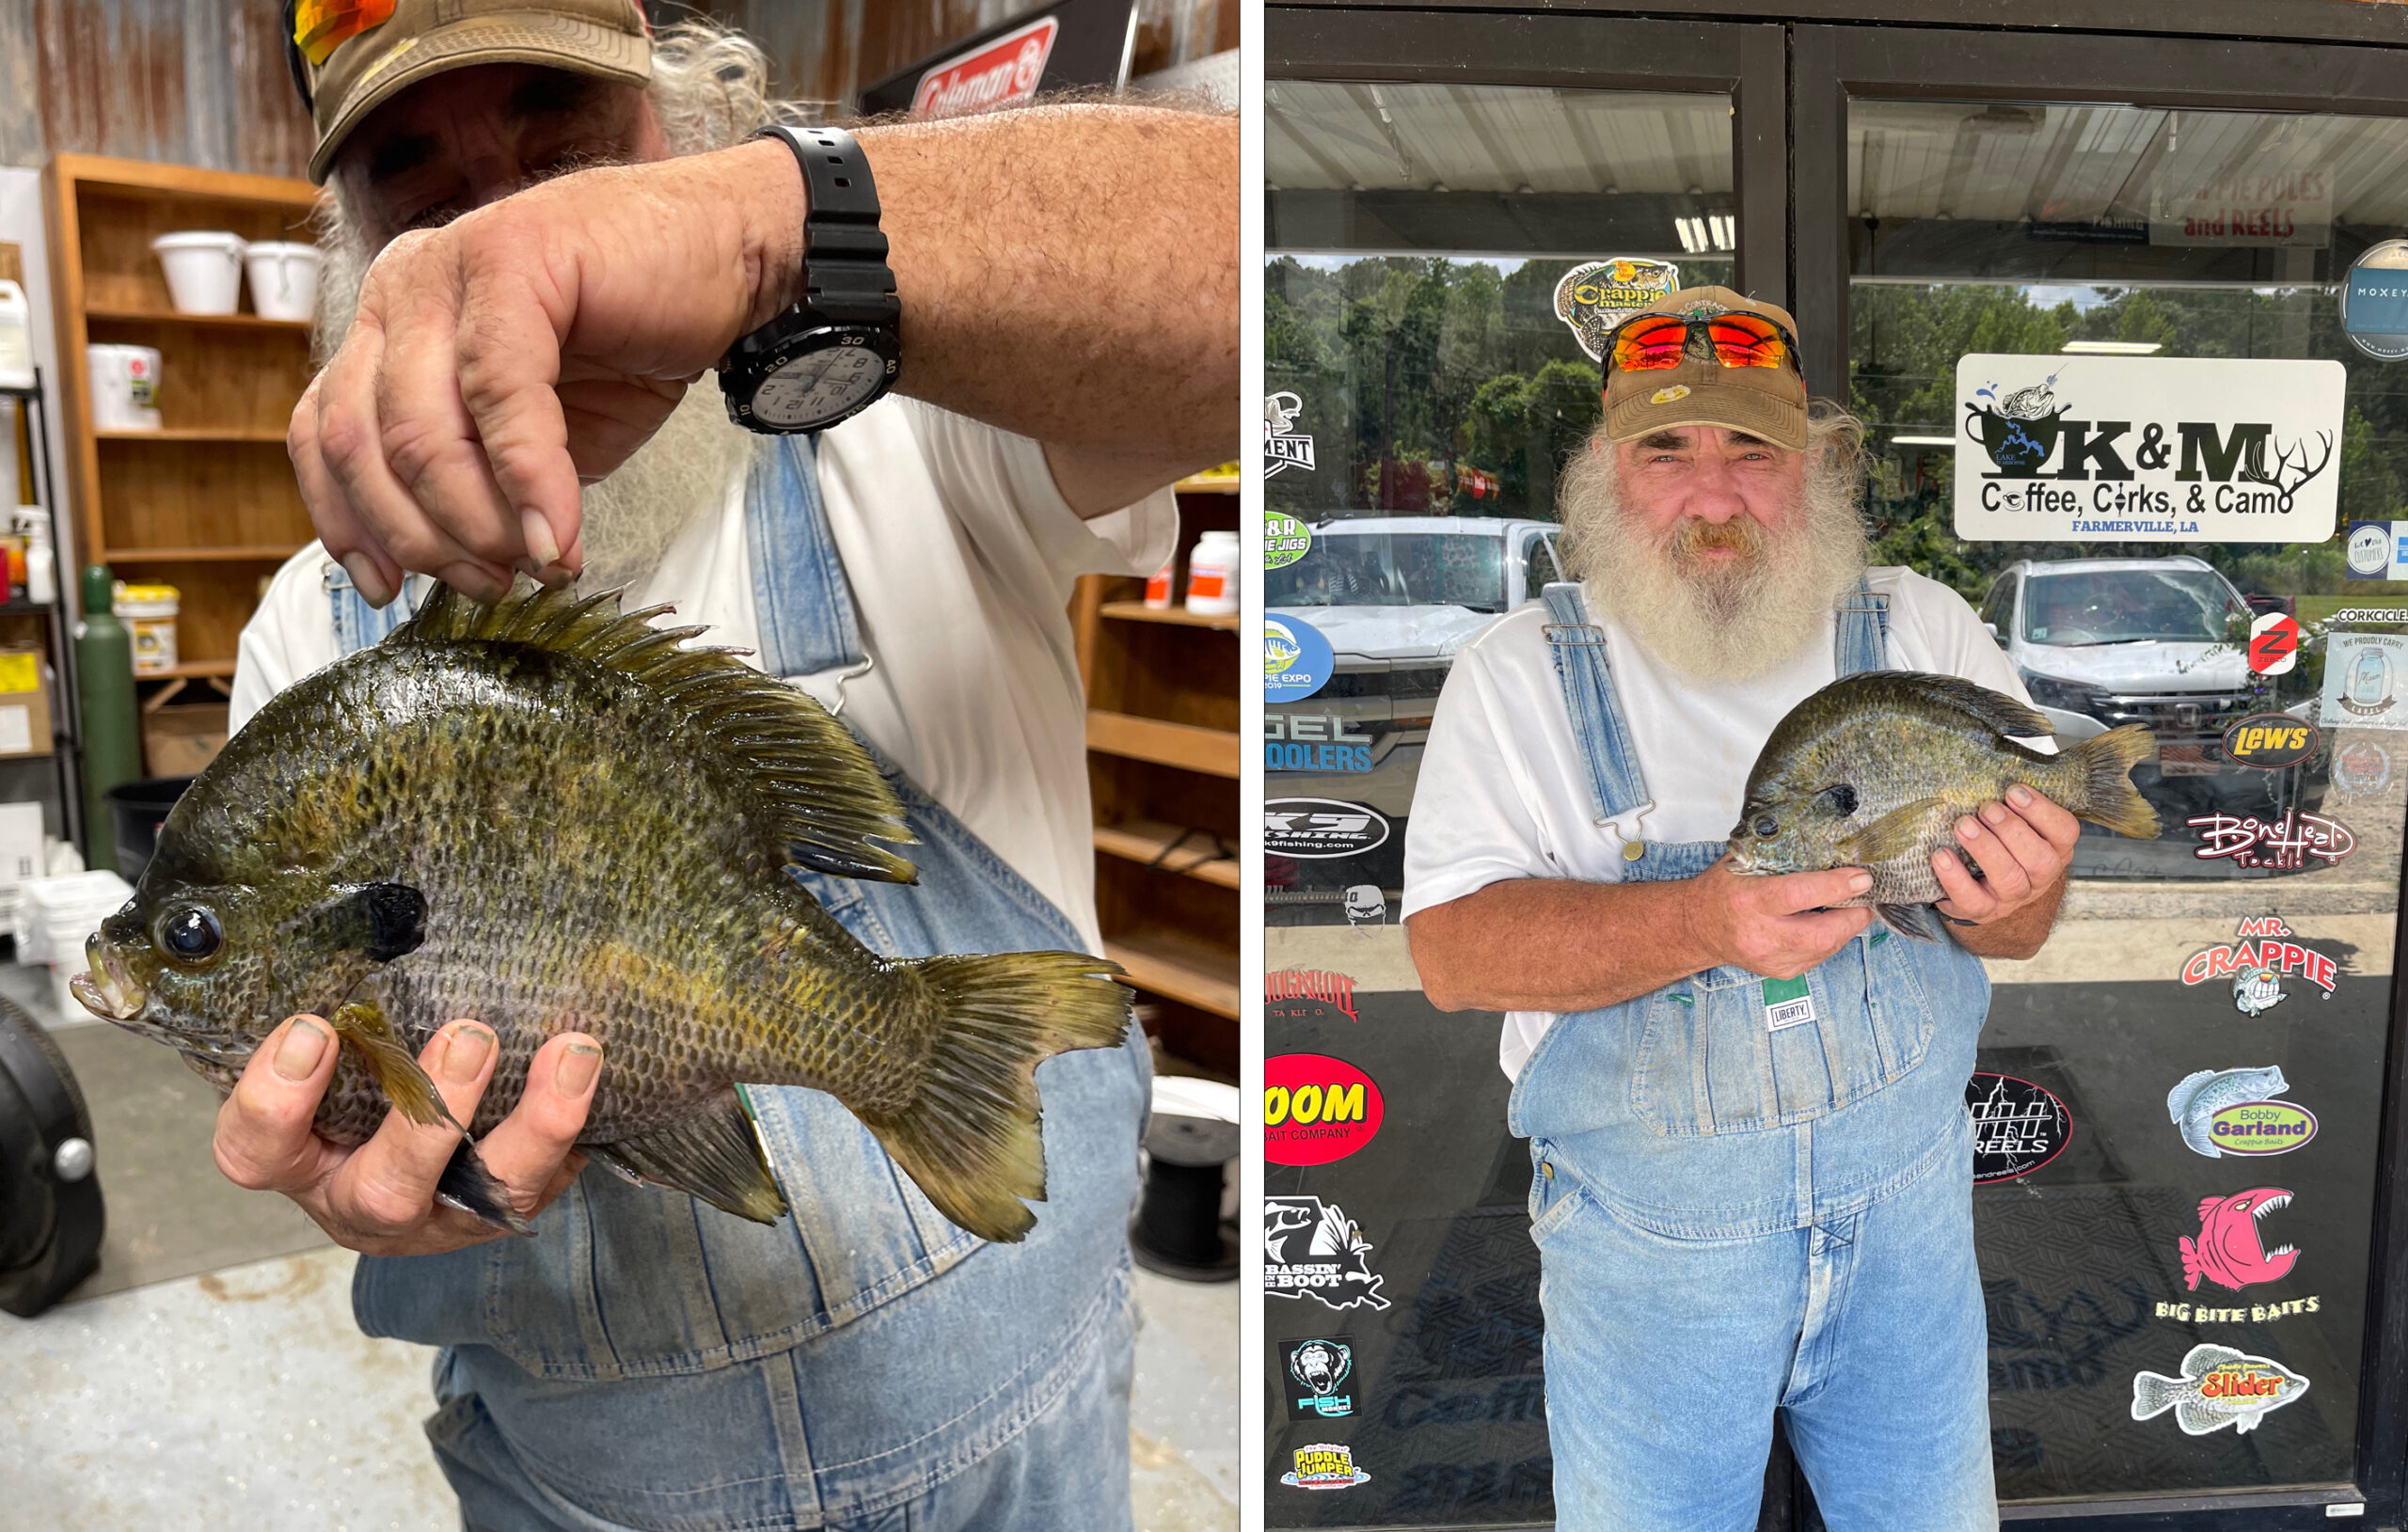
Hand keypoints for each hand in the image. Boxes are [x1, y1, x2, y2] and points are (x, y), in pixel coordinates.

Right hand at [213, 1013, 601, 1255]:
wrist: (415, 1172)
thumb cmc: (352, 1098)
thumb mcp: (326, 1066)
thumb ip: (338, 1025)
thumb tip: (372, 927)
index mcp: (300, 1164)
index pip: (258, 1149)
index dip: (278, 1100)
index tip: (314, 1028)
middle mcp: (365, 1205)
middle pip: (387, 1188)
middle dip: (432, 1117)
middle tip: (471, 1035)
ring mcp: (443, 1218)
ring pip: (492, 1192)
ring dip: (537, 1122)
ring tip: (572, 1051)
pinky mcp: (507, 1211)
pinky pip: (551, 1179)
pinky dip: (578, 1129)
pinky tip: (600, 1074)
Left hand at [289, 139, 805, 605]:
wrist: (731, 253)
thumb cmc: (639, 335)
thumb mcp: (539, 430)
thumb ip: (479, 476)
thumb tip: (447, 562)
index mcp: (391, 325)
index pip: (325, 433)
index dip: (348, 522)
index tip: (388, 587)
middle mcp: (402, 288)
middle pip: (362, 442)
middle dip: (425, 536)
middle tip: (491, 582)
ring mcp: (449, 265)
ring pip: (418, 428)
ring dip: (476, 521)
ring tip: (533, 563)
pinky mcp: (512, 260)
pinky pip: (499, 397)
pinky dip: (530, 483)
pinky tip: (560, 534)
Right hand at [1681, 861, 1875, 980]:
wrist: (1697, 928)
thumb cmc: (1722, 889)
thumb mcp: (1743, 862)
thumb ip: (1781, 856)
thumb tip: (1828, 846)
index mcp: (1748, 900)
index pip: (1798, 895)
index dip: (1835, 886)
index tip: (1860, 877)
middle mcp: (1759, 934)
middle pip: (1820, 934)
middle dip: (1853, 916)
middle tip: (1866, 897)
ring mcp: (1769, 958)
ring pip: (1825, 949)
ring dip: (1846, 928)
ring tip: (1852, 907)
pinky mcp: (1780, 971)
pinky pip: (1818, 957)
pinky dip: (1830, 940)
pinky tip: (1830, 924)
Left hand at [1933, 784, 2079, 923]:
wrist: (1981, 887)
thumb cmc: (2000, 844)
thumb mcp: (2015, 822)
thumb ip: (2012, 803)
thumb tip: (1991, 770)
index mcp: (2054, 849)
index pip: (2065, 832)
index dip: (2042, 811)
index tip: (2014, 790)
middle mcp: (2039, 876)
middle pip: (2040, 859)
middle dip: (2012, 830)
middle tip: (1987, 808)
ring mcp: (2012, 897)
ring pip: (2009, 879)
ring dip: (1985, 848)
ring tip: (1963, 825)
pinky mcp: (1982, 910)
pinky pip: (1972, 900)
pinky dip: (1955, 877)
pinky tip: (1941, 855)